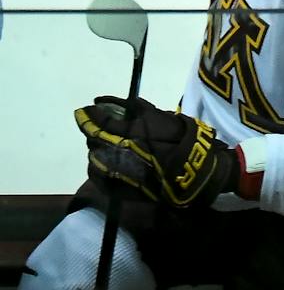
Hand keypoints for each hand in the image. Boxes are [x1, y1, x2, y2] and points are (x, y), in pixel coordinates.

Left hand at [76, 97, 237, 206]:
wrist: (194, 173)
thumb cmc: (182, 140)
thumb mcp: (163, 117)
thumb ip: (137, 109)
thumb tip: (116, 101)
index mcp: (128, 134)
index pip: (100, 123)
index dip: (90, 115)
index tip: (84, 109)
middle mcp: (117, 153)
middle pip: (93, 140)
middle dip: (93, 130)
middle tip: (96, 125)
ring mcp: (115, 172)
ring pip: (94, 157)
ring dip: (96, 148)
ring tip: (104, 144)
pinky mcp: (117, 188)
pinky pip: (98, 175)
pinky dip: (98, 166)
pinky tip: (105, 162)